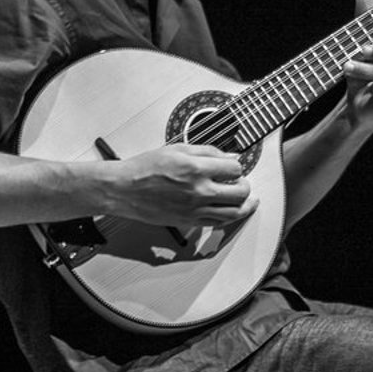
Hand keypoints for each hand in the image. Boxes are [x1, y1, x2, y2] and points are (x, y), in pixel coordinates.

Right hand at [95, 142, 257, 248]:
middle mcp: (198, 191)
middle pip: (240, 192)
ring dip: (245, 205)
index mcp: (195, 168)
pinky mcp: (189, 221)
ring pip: (234, 213)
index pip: (235, 169)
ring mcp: (194, 209)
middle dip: (245, 186)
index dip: (237, 166)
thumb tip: (229, 157)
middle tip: (241, 182)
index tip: (233, 167)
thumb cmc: (146, 168)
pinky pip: (218, 223)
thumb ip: (207, 151)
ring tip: (247, 200)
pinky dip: (228, 217)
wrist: (125, 189)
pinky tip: (229, 210)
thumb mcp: (178, 148)